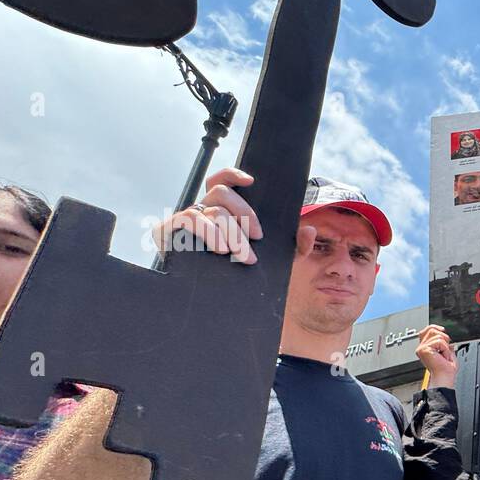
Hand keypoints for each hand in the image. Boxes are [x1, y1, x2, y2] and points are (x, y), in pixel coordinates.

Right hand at [149, 168, 301, 265]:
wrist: (210, 304)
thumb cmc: (238, 275)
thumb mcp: (273, 261)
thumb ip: (295, 247)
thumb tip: (310, 230)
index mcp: (220, 211)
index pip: (220, 181)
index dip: (233, 175)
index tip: (252, 181)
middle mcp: (201, 210)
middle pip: (220, 193)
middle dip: (244, 214)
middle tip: (257, 238)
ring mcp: (184, 219)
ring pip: (211, 211)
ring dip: (230, 232)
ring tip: (238, 253)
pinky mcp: (169, 231)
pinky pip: (189, 220)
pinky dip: (208, 233)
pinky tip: (220, 249)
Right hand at [414, 325, 458, 388]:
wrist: (444, 377)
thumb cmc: (446, 370)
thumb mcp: (447, 351)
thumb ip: (444, 342)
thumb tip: (445, 334)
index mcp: (425, 348)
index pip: (427, 330)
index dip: (436, 327)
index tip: (443, 330)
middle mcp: (421, 348)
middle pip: (432, 329)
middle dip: (443, 338)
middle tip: (445, 350)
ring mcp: (421, 348)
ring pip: (437, 335)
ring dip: (445, 345)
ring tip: (443, 355)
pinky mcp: (424, 349)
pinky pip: (439, 342)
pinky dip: (445, 349)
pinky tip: (442, 357)